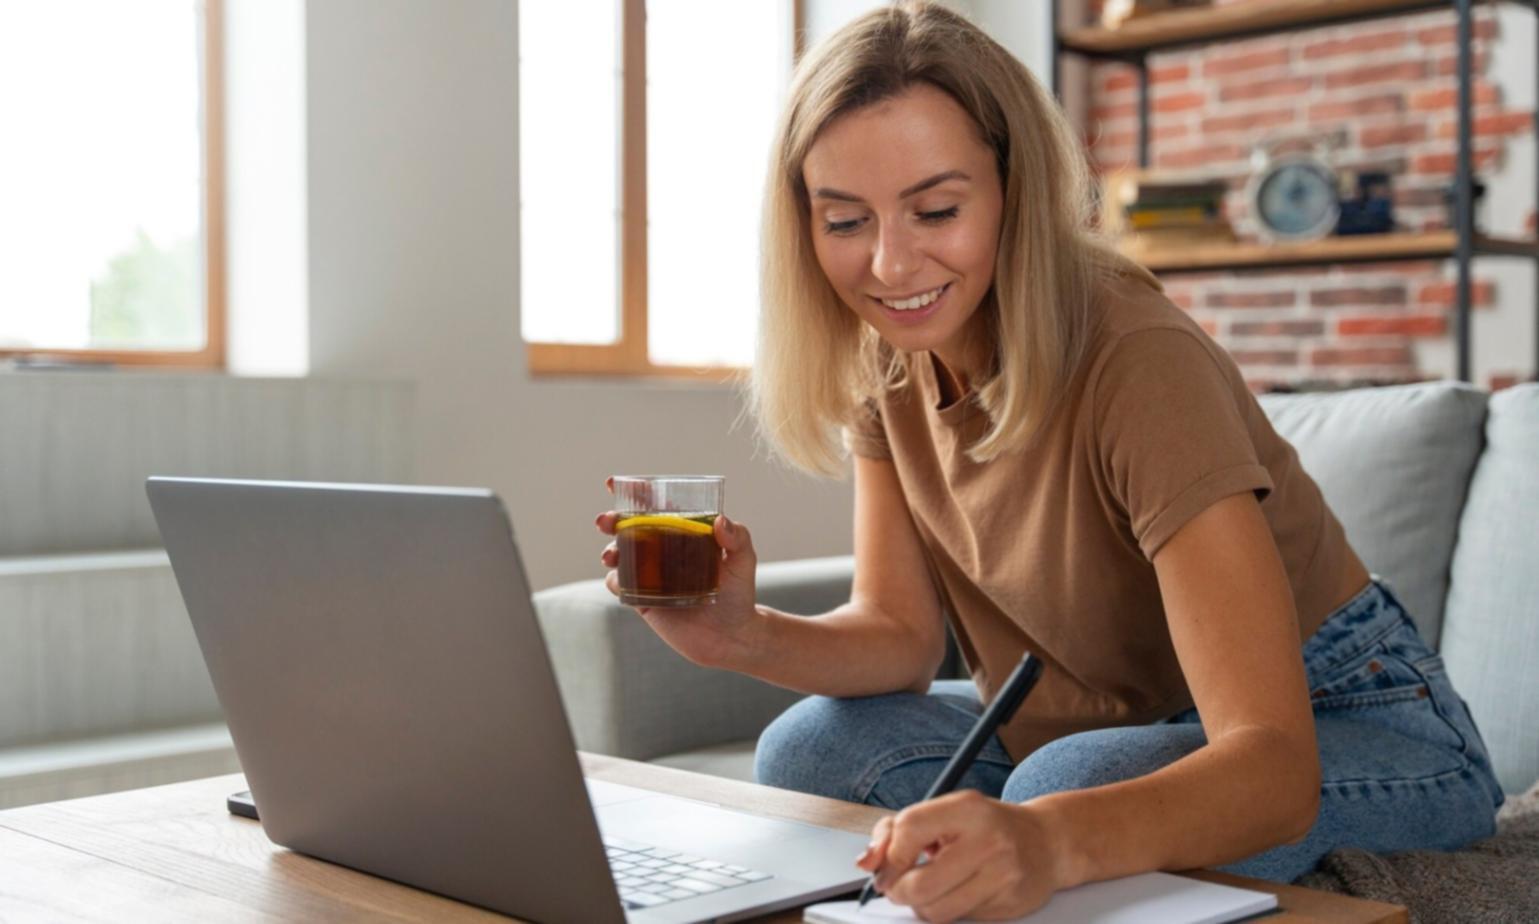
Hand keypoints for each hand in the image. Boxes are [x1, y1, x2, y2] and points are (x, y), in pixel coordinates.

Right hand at [596, 477, 762, 669]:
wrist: (731, 637)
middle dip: (611, 520)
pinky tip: (620, 579)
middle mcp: (662, 551)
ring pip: (620, 555)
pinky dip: (615, 580)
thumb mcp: (744, 561)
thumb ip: (738, 538)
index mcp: (682, 533)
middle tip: (606, 521)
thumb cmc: (739, 594)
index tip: (615, 484)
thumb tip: (721, 520)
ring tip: (611, 555)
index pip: (656, 508)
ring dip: (610, 550)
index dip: (635, 494)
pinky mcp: (643, 600)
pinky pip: (621, 586)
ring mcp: (651, 575)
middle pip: (628, 529)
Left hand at [856, 791, 1063, 922]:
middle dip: (900, 891)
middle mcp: (989, 840)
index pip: (910, 829)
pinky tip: (962, 892)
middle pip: (920, 884)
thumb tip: (866, 862)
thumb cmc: (984, 826)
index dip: (889, 856)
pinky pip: (962, 920)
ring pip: (937, 911)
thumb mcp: (943, 813)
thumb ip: (896, 830)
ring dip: (923, 906)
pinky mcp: (1011, 904)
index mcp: (967, 808)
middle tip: (900, 886)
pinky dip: (952, 911)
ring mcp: (1003, 875)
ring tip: (931, 889)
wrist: (1045, 842)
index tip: (885, 867)